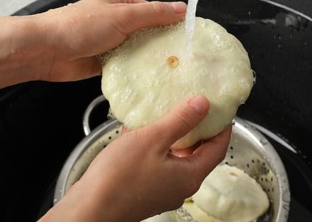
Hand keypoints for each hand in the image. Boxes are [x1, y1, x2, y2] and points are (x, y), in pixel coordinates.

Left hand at [36, 0, 186, 81]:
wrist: (46, 51)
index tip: (187, 36)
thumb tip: (180, 9)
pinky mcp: (105, 62)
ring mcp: (111, 44)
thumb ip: (152, 14)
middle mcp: (118, 23)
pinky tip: (149, 80)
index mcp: (122, 5)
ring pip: (138, 52)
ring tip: (170, 71)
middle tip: (182, 58)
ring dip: (149, 60)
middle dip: (162, 45)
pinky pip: (126, 67)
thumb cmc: (79, 26)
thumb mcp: (121, 15)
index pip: (154, 12)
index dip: (171, 23)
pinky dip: (135, 72)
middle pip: (148, 34)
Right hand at [39, 95, 230, 221]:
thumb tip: (204, 105)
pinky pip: (157, 163)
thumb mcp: (154, 139)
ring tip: (166, 116)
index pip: (217, 149)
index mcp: (189, 176)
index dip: (222, 128)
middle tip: (193, 109)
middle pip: (197, 154)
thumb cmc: (120, 176)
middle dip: (196, 131)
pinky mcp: (144, 190)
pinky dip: (155, 147)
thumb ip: (181, 121)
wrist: (89, 208)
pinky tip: (140, 132)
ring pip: (175, 158)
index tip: (221, 111)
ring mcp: (162, 190)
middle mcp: (179, 186)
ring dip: (173, 137)